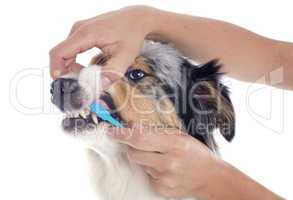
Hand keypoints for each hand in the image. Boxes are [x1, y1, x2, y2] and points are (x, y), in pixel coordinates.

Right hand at [49, 6, 156, 81]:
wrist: (137, 19)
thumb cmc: (132, 34)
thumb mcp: (125, 56)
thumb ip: (112, 72)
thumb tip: (100, 86)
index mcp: (86, 34)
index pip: (59, 53)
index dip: (57, 70)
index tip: (64, 84)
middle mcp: (78, 29)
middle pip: (60, 54)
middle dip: (67, 72)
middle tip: (82, 84)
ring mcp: (79, 29)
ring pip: (65, 52)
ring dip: (72, 67)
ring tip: (88, 76)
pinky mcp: (83, 32)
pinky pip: (71, 49)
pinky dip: (75, 61)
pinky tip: (87, 68)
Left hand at [108, 123, 223, 198]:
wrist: (211, 177)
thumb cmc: (195, 153)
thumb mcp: (180, 135)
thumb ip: (156, 131)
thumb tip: (132, 126)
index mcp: (174, 144)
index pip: (140, 138)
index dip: (122, 134)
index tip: (111, 131)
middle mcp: (169, 162)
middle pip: (134, 153)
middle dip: (131, 146)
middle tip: (139, 143)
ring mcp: (165, 179)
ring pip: (140, 164)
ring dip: (144, 158)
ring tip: (160, 157)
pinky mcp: (162, 190)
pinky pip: (147, 176)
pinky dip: (151, 170)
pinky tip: (165, 169)